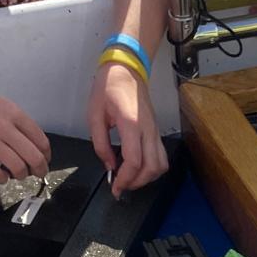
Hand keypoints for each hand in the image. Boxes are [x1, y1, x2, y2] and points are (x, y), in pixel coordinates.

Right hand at [0, 64, 48, 182]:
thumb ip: (13, 122)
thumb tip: (26, 144)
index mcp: (13, 113)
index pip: (41, 141)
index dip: (46, 156)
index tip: (44, 161)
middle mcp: (5, 126)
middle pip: (34, 158)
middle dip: (38, 171)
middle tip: (34, 174)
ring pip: (18, 168)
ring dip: (20, 175)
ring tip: (14, 174)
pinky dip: (2, 179)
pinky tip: (0, 176)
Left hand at [88, 63, 167, 195]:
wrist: (127, 69)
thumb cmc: (109, 87)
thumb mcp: (95, 114)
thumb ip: (101, 143)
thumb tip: (109, 165)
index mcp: (131, 123)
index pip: (134, 161)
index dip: (125, 179)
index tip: (115, 187)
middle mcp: (147, 129)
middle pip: (151, 168)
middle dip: (137, 183)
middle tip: (122, 185)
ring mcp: (155, 131)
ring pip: (161, 165)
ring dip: (147, 178)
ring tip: (131, 178)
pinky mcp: (156, 132)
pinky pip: (161, 157)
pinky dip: (152, 169)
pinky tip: (139, 168)